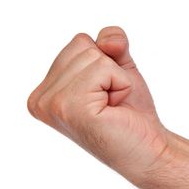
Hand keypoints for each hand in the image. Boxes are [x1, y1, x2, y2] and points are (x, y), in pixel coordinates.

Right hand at [27, 26, 169, 183]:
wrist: (149, 148)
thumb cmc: (132, 113)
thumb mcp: (119, 68)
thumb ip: (110, 42)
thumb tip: (107, 41)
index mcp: (44, 90)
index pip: (78, 42)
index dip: (105, 63)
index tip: (106, 94)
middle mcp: (40, 99)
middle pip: (83, 45)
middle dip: (110, 69)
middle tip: (113, 101)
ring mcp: (52, 104)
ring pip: (94, 55)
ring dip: (116, 79)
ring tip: (113, 106)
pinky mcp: (70, 107)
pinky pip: (103, 68)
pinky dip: (120, 84)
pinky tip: (114, 108)